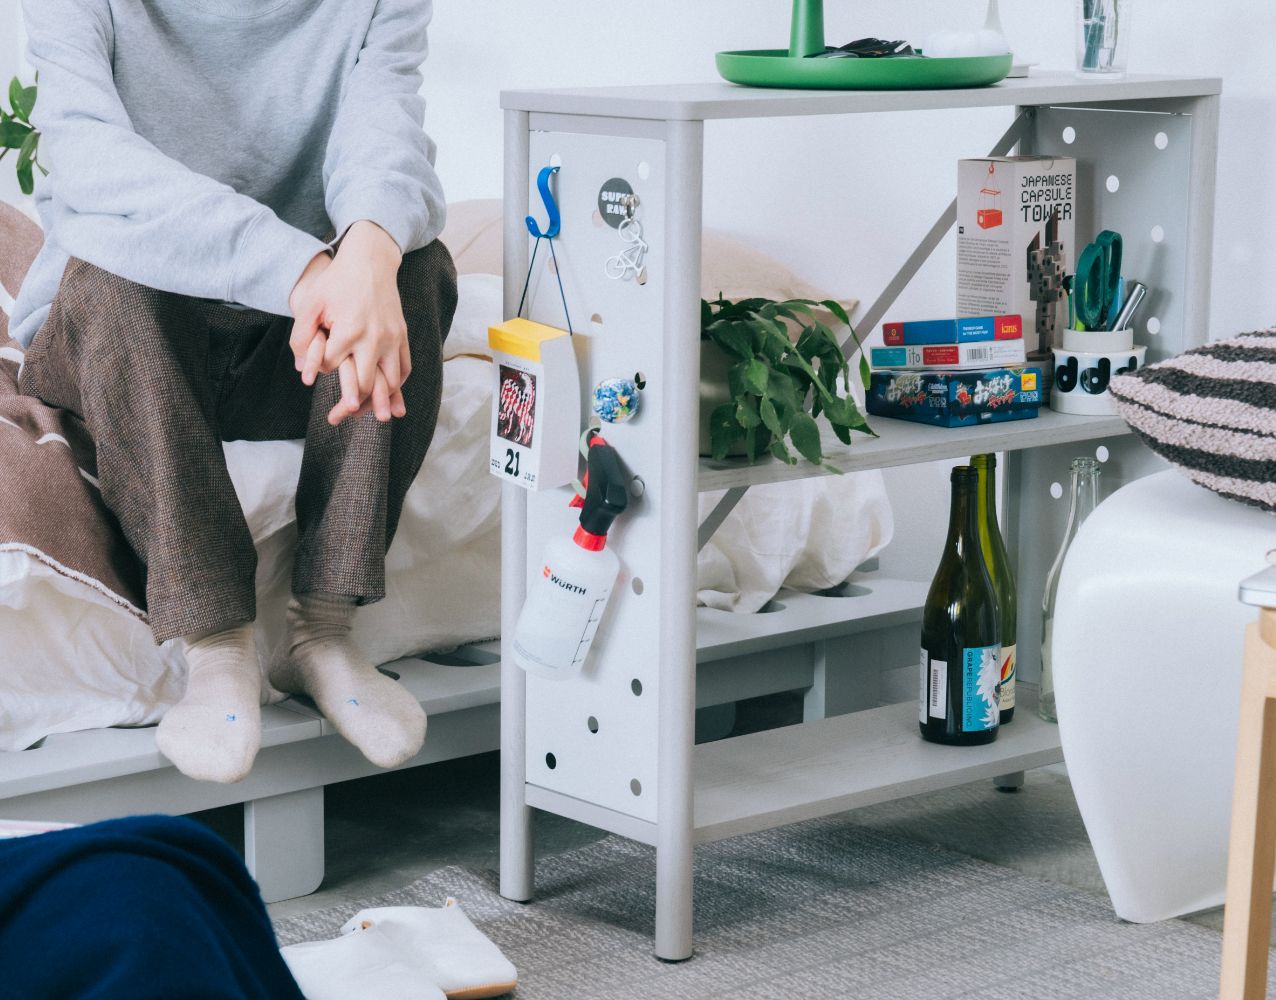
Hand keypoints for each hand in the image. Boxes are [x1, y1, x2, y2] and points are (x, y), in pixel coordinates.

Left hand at [288, 222, 410, 424]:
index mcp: (349, 331)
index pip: (332, 367)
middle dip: (350, 404)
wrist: (371, 260)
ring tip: (374, 416)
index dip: (322, 368)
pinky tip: (389, 395)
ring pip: (390, 383)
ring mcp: (393, 339)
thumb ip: (302, 338)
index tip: (318, 364)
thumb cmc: (337, 281)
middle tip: (338, 419)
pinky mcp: (403, 336)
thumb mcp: (311, 303)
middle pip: (364, 385)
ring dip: (380, 402)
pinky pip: (404, 369)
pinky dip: (396, 386)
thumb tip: (304, 372)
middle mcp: (375, 339)